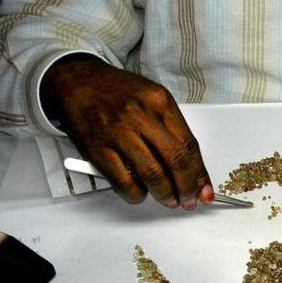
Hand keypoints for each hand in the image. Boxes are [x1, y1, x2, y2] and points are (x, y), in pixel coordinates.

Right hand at [40, 54, 213, 208]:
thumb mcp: (152, 99)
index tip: (204, 189)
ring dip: (165, 193)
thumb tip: (191, 168)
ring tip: (169, 199)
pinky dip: (136, 193)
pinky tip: (140, 192)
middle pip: (175, 160)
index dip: (199, 172)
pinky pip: (123, 181)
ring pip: (152, 174)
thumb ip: (172, 130)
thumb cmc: (118, 92)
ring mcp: (118, 132)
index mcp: (160, 101)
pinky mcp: (97, 149)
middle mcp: (140, 115)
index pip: (188, 144)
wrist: (77, 81)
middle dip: (186, 187)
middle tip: (188, 200)